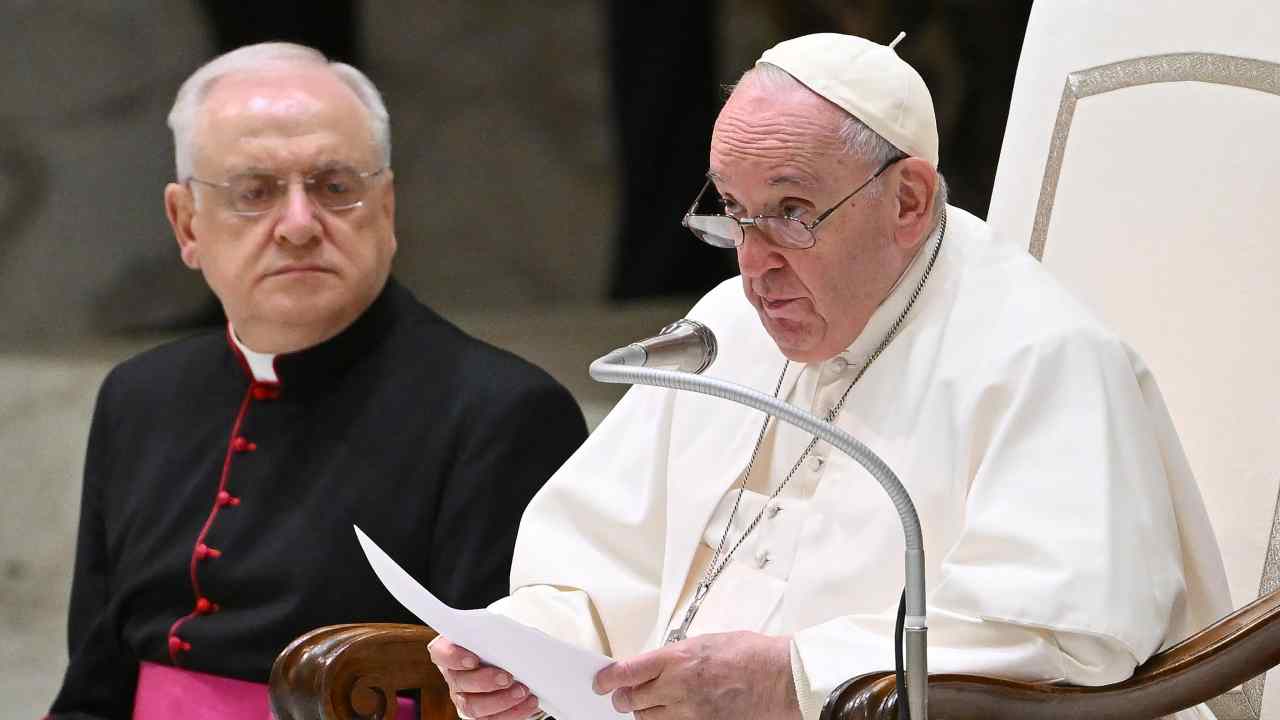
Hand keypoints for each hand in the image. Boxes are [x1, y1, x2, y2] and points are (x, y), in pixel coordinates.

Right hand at [428, 635, 540, 719]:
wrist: (506, 656)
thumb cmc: (497, 640)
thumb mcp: (493, 631)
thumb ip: (495, 634)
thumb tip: (513, 637)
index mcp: (451, 650)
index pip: (441, 653)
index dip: (454, 657)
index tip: (473, 660)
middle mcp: (454, 675)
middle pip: (460, 682)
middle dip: (485, 682)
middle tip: (507, 677)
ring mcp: (464, 696)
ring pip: (473, 706)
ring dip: (501, 700)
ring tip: (522, 691)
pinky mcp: (481, 712)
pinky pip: (492, 719)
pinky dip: (513, 712)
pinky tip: (530, 702)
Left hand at [593, 631, 801, 718]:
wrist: (780, 678)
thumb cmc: (751, 655)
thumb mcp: (705, 642)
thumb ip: (676, 655)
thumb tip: (656, 665)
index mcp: (676, 659)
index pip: (627, 672)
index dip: (607, 678)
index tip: (601, 681)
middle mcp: (678, 687)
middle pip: (631, 700)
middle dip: (624, 697)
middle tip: (623, 694)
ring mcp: (689, 713)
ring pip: (648, 719)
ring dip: (645, 712)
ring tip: (654, 703)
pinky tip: (672, 714)